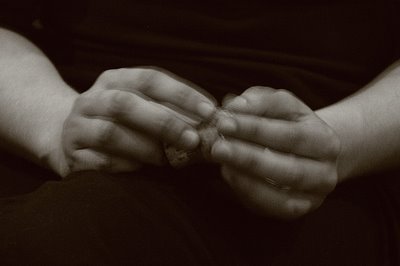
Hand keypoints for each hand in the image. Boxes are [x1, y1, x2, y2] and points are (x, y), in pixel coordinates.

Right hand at [50, 67, 215, 176]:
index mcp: (114, 79)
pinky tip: (142, 168)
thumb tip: (209, 121)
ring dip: (146, 147)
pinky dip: (127, 166)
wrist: (71, 136)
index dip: (181, 94)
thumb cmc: (120, 122)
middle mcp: (92, 98)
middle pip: (127, 104)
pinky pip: (102, 162)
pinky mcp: (73, 154)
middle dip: (165, 123)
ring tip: (167, 158)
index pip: (150, 79)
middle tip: (193, 139)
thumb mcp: (141, 106)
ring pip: (111, 134)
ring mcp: (77, 126)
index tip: (209, 110)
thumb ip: (169, 109)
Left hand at [211, 87, 340, 218]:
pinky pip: (274, 205)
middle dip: (249, 156)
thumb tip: (236, 105)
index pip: (290, 134)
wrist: (306, 153)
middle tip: (218, 146)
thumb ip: (260, 101)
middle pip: (288, 167)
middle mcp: (325, 170)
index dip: (256, 128)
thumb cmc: (286, 124)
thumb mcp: (279, 106)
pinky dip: (249, 190)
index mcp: (325, 139)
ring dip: (247, 175)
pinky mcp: (298, 209)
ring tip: (220, 159)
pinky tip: (229, 173)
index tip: (225, 121)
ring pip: (282, 191)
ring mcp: (313, 194)